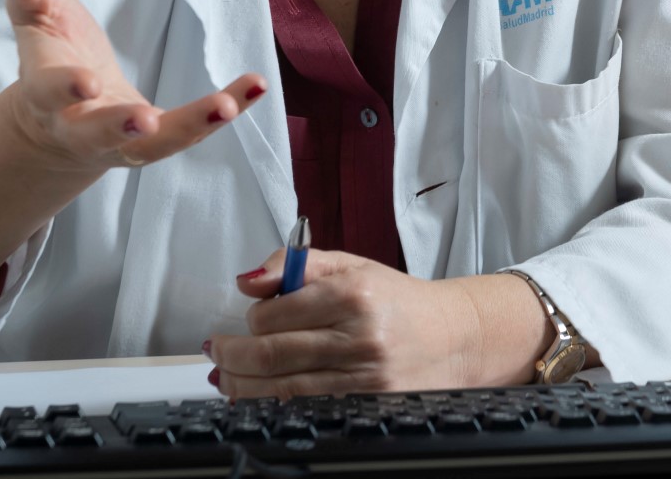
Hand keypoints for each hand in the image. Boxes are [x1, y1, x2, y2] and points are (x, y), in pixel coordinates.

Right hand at [3, 0, 263, 169]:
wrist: (58, 122)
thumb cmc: (50, 57)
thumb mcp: (35, 17)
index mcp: (44, 95)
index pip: (48, 93)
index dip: (64, 89)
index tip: (86, 81)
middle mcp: (80, 127)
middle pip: (96, 135)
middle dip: (119, 127)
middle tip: (146, 118)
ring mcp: (122, 141)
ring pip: (155, 144)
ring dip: (191, 125)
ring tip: (227, 106)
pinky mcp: (157, 138)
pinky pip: (195, 127)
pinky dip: (228, 106)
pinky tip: (256, 85)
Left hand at [205, 251, 552, 397]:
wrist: (454, 336)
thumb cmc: (399, 301)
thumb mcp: (352, 266)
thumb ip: (297, 264)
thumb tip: (248, 281)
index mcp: (352, 292)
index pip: (273, 314)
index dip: (248, 320)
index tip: (244, 320)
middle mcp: (359, 334)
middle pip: (270, 355)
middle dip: (232, 356)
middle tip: (216, 352)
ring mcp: (365, 375)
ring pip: (282, 388)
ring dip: (243, 385)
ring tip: (227, 376)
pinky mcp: (368, 403)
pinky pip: (307, 407)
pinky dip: (274, 403)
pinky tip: (259, 395)